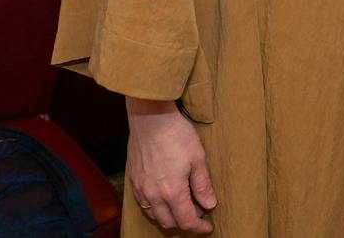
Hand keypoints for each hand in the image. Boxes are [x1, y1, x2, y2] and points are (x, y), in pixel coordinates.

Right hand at [126, 98, 216, 233]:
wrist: (150, 117)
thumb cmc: (176, 134)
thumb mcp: (197, 158)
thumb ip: (202, 185)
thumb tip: (209, 204)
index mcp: (172, 191)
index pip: (186, 219)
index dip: (199, 226)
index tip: (208, 227)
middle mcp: (153, 195)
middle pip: (168, 222)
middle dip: (184, 222)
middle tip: (198, 212)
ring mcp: (141, 188)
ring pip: (154, 215)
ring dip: (169, 216)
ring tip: (182, 205)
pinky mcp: (133, 180)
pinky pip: (143, 203)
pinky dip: (155, 207)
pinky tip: (164, 196)